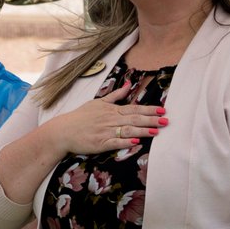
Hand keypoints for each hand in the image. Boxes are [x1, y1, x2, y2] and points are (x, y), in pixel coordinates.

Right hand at [44, 81, 164, 155]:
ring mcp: (105, 132)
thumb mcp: (97, 102)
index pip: (134, 109)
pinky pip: (115, 142)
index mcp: (111, 110)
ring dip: (143, 131)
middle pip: (134, 119)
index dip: (149, 109)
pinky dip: (125, 142)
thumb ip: (115, 95)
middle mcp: (110, 120)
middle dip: (151, 120)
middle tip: (166, 121)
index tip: (162, 110)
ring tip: (156, 131)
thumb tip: (128, 85)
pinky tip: (136, 141)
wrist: (63, 130)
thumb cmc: (80, 117)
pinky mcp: (100, 144)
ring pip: (127, 130)